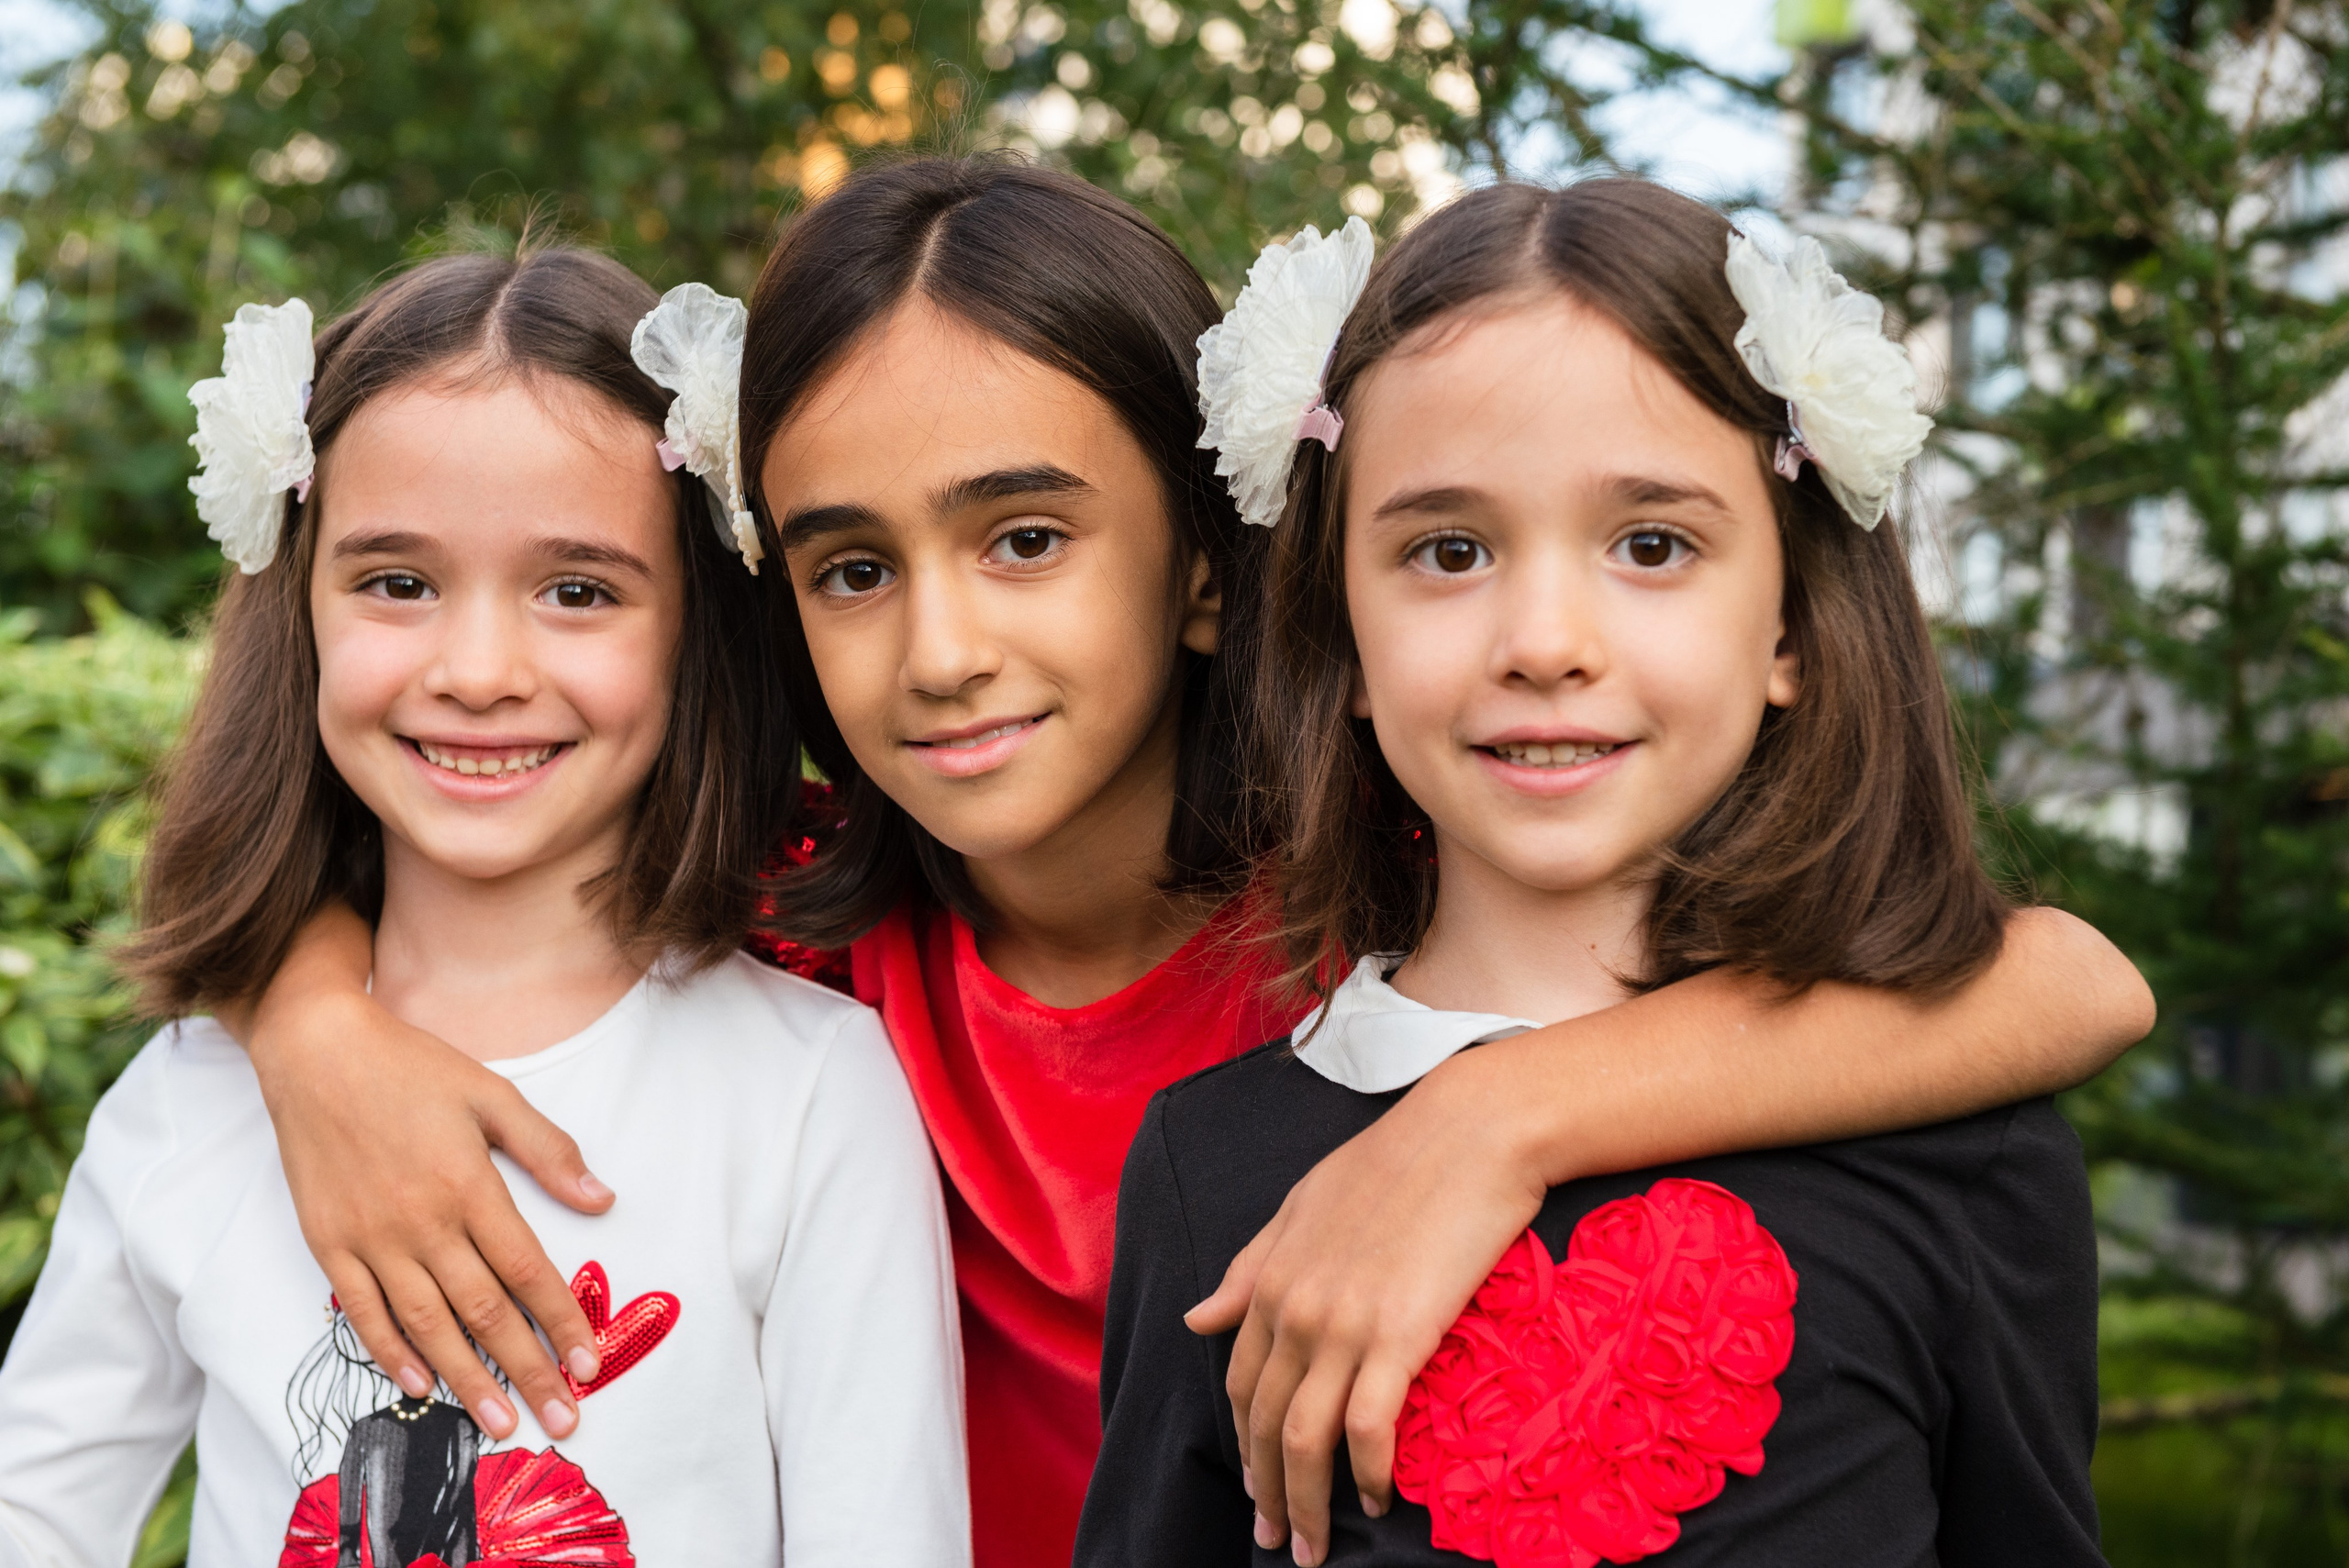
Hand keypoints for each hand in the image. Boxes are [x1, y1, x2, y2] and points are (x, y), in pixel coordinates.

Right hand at [247, 970, 614, 1442]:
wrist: (316, 1052)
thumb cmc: (411, 1069)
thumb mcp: (493, 1094)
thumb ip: (549, 1150)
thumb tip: (602, 1199)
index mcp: (469, 1186)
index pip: (527, 1271)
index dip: (560, 1323)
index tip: (589, 1365)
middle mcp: (421, 1222)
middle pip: (483, 1313)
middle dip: (527, 1372)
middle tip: (560, 1420)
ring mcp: (370, 1238)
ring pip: (426, 1325)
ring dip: (467, 1380)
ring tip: (501, 1422)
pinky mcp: (328, 1243)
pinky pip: (362, 1313)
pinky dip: (392, 1353)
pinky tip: (420, 1385)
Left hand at [1185, 1049, 1544, 1567]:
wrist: (1471, 1130)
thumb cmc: (1396, 1160)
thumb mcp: (1301, 1204)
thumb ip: (1249, 1266)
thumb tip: (1195, 1316)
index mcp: (1270, 1278)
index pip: (1240, 1383)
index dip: (1242, 1444)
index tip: (1254, 1487)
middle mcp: (1295, 1308)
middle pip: (1266, 1423)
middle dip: (1266, 1492)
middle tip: (1278, 1541)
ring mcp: (1344, 1324)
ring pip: (1306, 1439)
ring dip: (1306, 1503)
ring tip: (1313, 1548)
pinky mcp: (1399, 1335)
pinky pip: (1368, 1428)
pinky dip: (1364, 1474)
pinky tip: (1374, 1500)